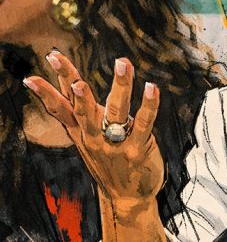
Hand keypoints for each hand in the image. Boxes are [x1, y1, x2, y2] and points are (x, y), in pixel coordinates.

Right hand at [23, 52, 163, 209]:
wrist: (126, 196)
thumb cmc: (108, 161)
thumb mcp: (88, 138)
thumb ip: (80, 114)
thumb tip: (71, 84)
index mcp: (80, 132)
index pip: (61, 106)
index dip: (49, 88)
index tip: (41, 67)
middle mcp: (93, 137)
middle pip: (83, 110)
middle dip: (79, 93)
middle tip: (78, 82)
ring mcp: (115, 144)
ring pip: (116, 110)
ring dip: (120, 86)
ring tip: (122, 64)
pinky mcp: (137, 149)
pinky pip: (144, 122)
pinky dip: (149, 104)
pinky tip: (150, 87)